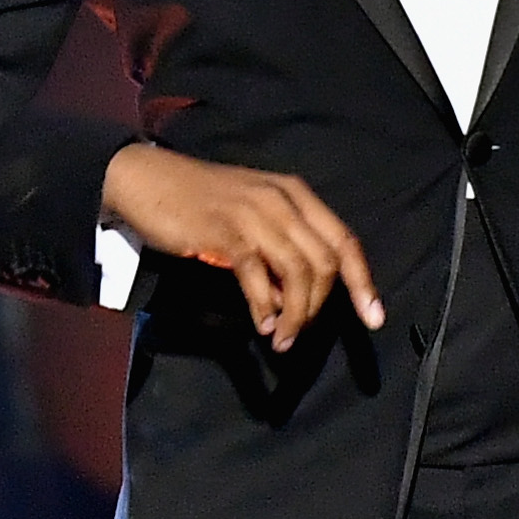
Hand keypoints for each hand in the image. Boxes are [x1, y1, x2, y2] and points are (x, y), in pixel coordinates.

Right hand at [102, 142, 380, 351]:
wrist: (145, 178)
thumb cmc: (198, 200)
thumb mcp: (250, 215)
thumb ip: (277, 248)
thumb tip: (291, 297)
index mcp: (295, 193)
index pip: (344, 240)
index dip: (363, 282)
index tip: (373, 320)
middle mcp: (282, 199)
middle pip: (325, 262)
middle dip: (320, 307)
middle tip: (299, 334)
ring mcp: (254, 213)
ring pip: (298, 272)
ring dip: (296, 314)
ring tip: (283, 340)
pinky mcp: (226, 230)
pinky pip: (258, 275)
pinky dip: (264, 306)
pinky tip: (262, 324)